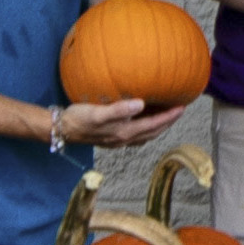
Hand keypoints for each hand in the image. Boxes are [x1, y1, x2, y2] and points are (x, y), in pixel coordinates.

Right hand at [60, 97, 184, 147]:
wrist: (60, 129)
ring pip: (146, 134)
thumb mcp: (98, 112)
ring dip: (158, 126)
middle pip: (153, 132)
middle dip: (168, 122)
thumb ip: (119, 109)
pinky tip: (144, 119)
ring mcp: (118, 140)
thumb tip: (140, 104)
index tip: (182, 107)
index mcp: (124, 132)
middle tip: (180, 110)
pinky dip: (146, 127)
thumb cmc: (78, 119)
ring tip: (167, 115)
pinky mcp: (111, 137)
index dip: (169, 116)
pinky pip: (136, 133)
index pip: (154, 125)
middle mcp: (124, 139)